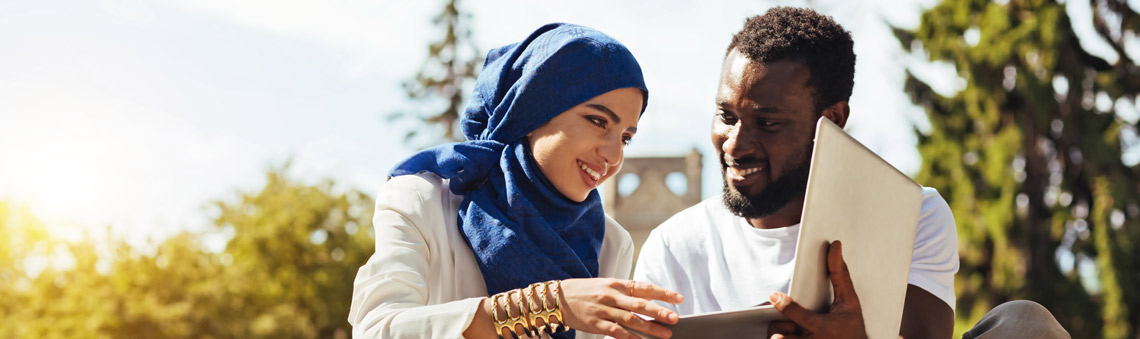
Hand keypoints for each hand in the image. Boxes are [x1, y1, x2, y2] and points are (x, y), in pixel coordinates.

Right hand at [558, 278, 683, 338]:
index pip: (644, 287)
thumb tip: (650, 297)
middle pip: (640, 304)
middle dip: (660, 311)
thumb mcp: (607, 285)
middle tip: (675, 318)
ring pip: (631, 320)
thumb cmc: (586, 291)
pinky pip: (616, 332)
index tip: (678, 298)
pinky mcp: (596, 323)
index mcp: (616, 284)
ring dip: (650, 328)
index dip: (663, 293)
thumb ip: (627, 291)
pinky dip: (630, 337)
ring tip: (665, 334)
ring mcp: (603, 310)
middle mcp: (611, 296)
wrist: (559, 298)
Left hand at [767, 241, 866, 338]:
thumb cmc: (851, 326)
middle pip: (781, 332)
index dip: (788, 307)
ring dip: (778, 333)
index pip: (803, 317)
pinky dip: (781, 338)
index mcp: (825, 327)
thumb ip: (840, 275)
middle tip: (779, 319)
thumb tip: (835, 246)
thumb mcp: (850, 302)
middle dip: (777, 325)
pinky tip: (789, 333)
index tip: (774, 296)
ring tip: (787, 328)